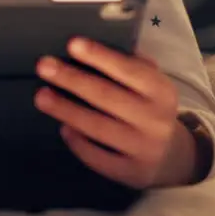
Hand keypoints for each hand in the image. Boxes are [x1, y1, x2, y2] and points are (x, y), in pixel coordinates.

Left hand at [34, 38, 197, 189]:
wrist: (172, 157)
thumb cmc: (151, 108)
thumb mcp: (152, 84)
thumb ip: (132, 64)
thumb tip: (96, 46)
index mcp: (161, 90)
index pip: (128, 69)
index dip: (99, 56)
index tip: (73, 43)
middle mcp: (155, 119)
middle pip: (107, 96)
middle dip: (72, 79)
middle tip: (44, 66)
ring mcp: (144, 148)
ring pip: (98, 127)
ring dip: (67, 110)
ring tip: (42, 96)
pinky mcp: (131, 172)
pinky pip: (99, 158)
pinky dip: (78, 143)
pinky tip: (64, 128)